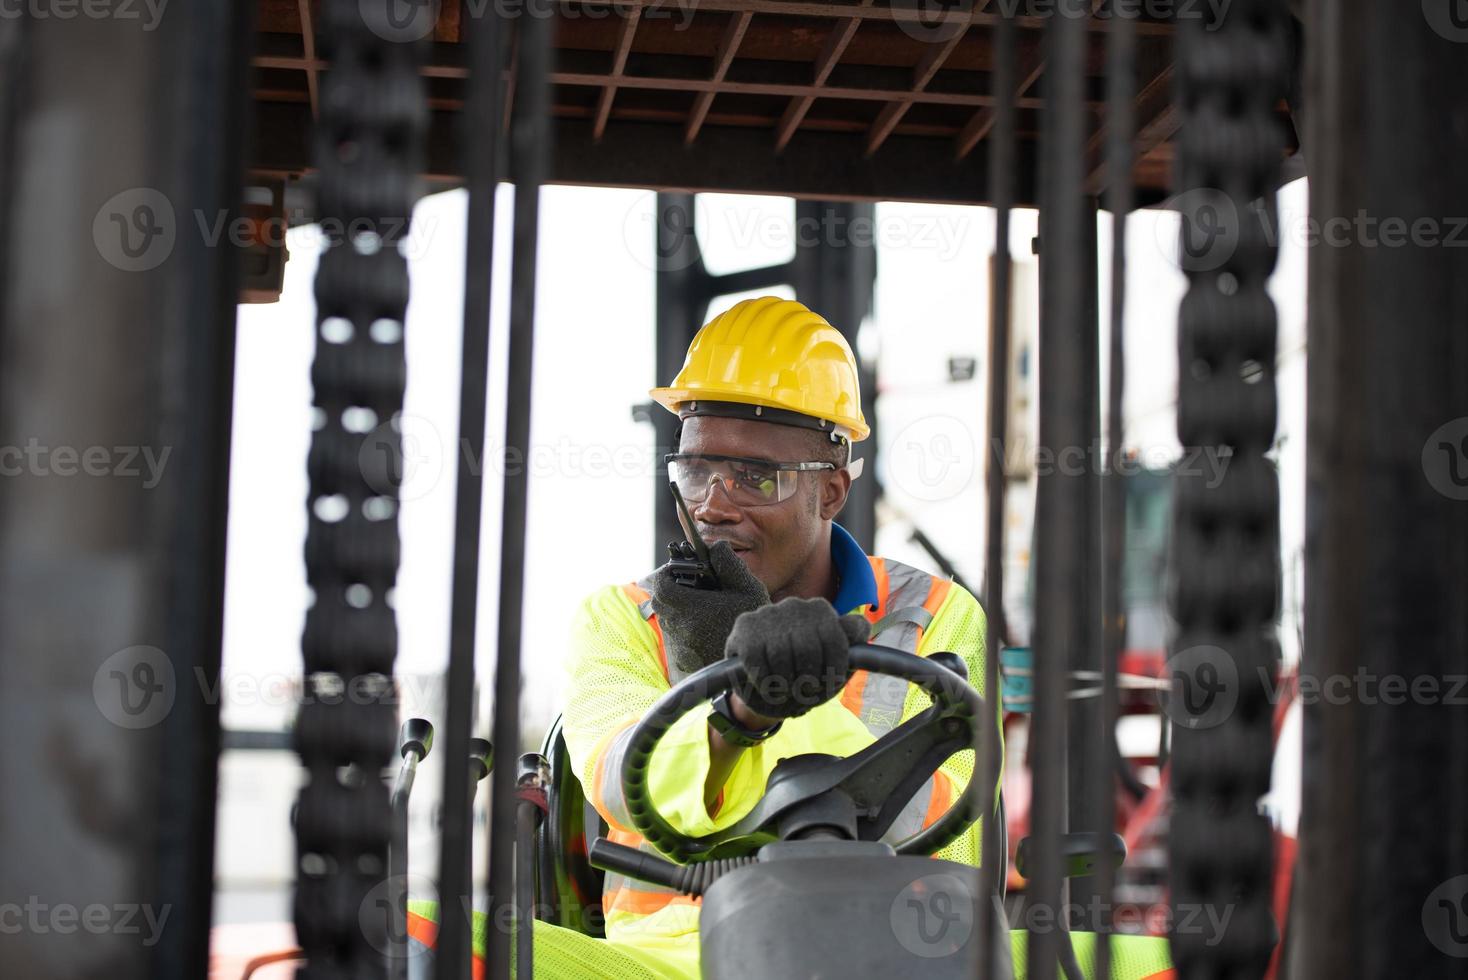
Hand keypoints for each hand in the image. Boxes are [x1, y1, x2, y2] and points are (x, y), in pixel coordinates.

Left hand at [648, 541, 769, 674]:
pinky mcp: (686, 659)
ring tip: (699, 605)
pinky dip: (684, 627)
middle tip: (687, 584)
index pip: (661, 586)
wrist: (756, 660)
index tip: (676, 569)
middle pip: (660, 603)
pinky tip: (704, 625)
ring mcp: (682, 646)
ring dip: (677, 608)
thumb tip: (714, 546)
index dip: (665, 574)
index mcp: (692, 608)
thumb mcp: (747, 587)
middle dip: (670, 590)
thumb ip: (727, 562)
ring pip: (667, 619)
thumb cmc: (753, 622)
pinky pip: (676, 637)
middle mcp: (682, 627)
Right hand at [724, 597, 870, 718]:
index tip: (826, 685)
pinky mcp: (746, 625)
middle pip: (808, 650)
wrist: (766, 689)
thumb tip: (860, 626)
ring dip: (784, 684)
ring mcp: (770, 612)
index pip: (836, 641)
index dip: (832, 671)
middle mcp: (797, 605)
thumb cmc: (804, 675)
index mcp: (822, 612)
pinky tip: (765, 685)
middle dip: (807, 681)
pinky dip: (764, 682)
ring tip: (784, 690)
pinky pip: (757, 659)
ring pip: (781, 655)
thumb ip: (852, 644)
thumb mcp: (834, 665)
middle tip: (802, 692)